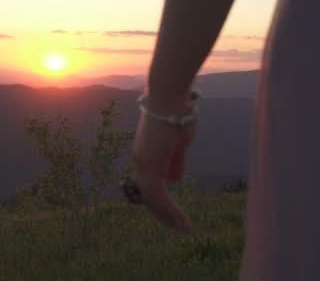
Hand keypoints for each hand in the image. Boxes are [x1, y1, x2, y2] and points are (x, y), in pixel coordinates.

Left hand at [132, 109, 195, 231]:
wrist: (172, 97)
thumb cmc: (177, 114)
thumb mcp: (180, 143)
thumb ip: (175, 161)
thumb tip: (175, 179)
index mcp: (147, 156)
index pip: (150, 185)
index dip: (161, 201)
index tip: (173, 214)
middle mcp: (141, 161)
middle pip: (148, 194)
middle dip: (163, 213)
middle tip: (178, 227)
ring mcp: (143, 162)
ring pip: (152, 198)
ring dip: (168, 215)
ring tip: (183, 228)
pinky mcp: (149, 163)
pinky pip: (157, 194)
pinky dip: (169, 209)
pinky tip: (181, 219)